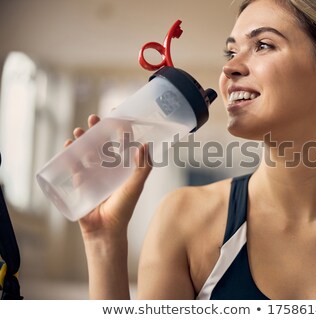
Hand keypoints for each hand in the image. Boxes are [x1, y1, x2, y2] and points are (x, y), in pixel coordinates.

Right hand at [64, 114, 151, 239]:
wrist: (105, 230)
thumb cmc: (123, 208)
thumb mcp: (135, 186)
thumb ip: (142, 168)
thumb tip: (145, 145)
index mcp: (123, 166)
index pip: (121, 142)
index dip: (119, 128)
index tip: (116, 113)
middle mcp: (109, 167)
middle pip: (102, 143)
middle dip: (97, 130)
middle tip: (93, 119)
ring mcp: (93, 174)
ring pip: (86, 151)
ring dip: (82, 140)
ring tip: (79, 132)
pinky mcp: (80, 182)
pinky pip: (73, 166)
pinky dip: (69, 155)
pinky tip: (68, 146)